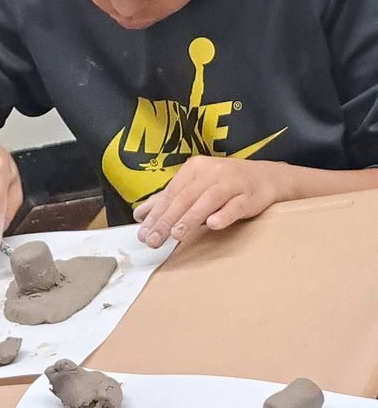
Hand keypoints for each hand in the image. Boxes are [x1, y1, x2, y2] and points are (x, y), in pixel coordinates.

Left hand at [134, 158, 287, 248]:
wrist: (267, 178)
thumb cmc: (226, 184)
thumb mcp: (195, 188)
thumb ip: (169, 200)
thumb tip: (140, 214)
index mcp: (195, 168)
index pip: (171, 193)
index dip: (156, 213)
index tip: (143, 232)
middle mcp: (212, 172)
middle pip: (185, 197)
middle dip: (167, 220)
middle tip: (154, 239)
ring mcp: (233, 183)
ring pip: (208, 200)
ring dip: (191, 218)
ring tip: (176, 234)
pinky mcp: (250, 196)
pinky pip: (236, 206)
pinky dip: (224, 215)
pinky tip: (213, 225)